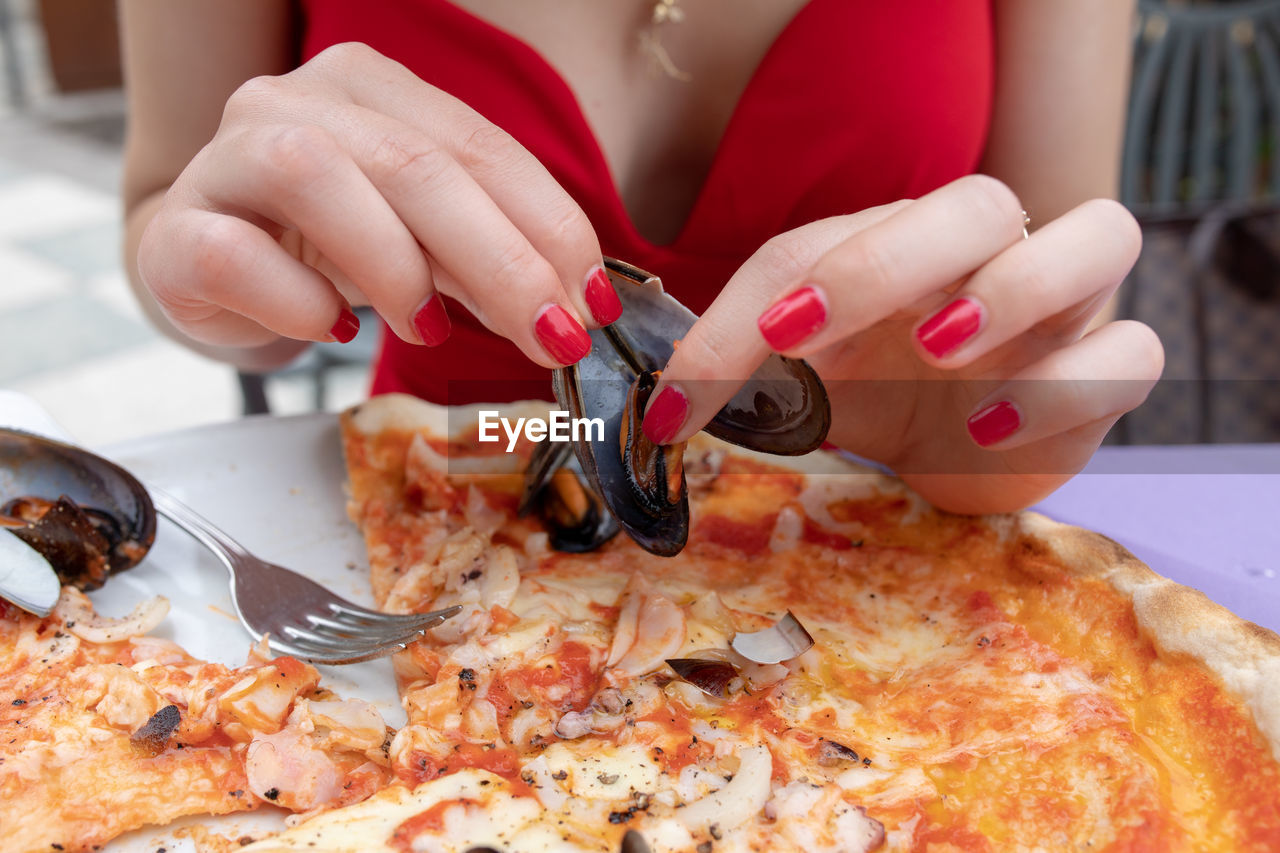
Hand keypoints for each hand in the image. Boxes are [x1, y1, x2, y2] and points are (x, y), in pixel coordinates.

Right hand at [136, 43, 617, 367]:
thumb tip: (574, 306)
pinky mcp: (176, 229)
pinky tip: (334, 329)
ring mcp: (224, 156)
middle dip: (502, 261)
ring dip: (394, 265)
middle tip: (552, 337)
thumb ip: (490, 255)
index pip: (479, 147)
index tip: (593, 303)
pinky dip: (298, 300)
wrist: (213, 268)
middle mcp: (295, 100)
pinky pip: (233, 253)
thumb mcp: (425, 241)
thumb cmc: (332, 249)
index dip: (549, 226)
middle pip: (414, 164)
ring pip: (315, 176)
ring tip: (430, 330)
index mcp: (371, 86)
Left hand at [641, 176, 1162, 513]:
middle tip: (804, 328)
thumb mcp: (804, 381)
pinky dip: (1067, 385)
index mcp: (904, 241)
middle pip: (979, 201)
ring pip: (1098, 235)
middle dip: (887, 259)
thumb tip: (656, 412)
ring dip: (1014, 286)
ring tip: (938, 349)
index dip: (766, 297)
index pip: (831, 241)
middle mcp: (992, 253)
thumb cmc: (881, 395)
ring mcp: (1066, 307)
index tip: (711, 373)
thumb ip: (740, 371)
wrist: (964, 452)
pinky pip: (1130, 352)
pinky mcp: (1110, 372)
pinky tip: (990, 424)